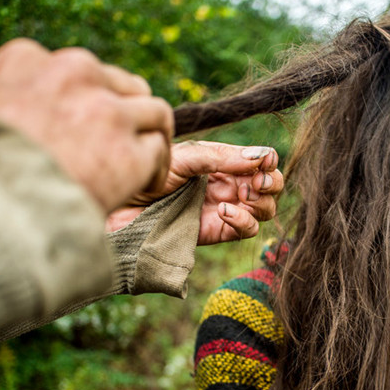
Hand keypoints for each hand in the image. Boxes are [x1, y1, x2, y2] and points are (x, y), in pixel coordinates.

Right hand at [0, 38, 173, 211]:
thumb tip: (3, 120)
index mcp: (24, 60)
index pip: (76, 72)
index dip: (86, 101)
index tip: (84, 126)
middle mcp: (73, 74)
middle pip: (121, 86)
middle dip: (126, 113)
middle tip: (124, 142)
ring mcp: (106, 112)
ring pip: (153, 112)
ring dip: (151, 138)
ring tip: (146, 165)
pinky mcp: (130, 151)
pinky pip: (159, 150)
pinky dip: (157, 169)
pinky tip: (146, 186)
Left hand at [105, 141, 283, 244]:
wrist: (118, 207)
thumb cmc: (146, 176)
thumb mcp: (184, 157)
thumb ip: (222, 156)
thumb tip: (261, 156)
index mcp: (220, 162)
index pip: (260, 161)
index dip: (268, 160)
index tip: (265, 161)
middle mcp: (226, 185)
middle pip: (269, 186)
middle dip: (270, 182)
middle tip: (256, 182)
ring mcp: (223, 210)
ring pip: (264, 209)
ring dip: (260, 201)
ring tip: (241, 194)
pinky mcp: (217, 233)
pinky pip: (247, 230)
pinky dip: (243, 220)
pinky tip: (223, 209)